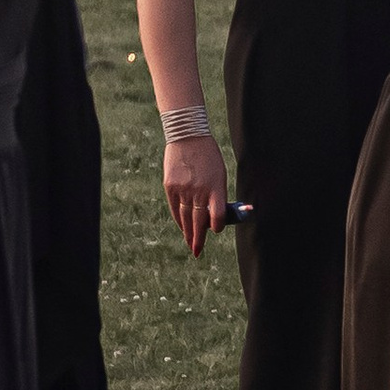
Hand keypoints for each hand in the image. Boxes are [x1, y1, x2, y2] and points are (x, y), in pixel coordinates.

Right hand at [162, 133, 229, 254]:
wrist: (188, 137)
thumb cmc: (208, 157)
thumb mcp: (219, 174)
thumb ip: (217, 195)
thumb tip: (215, 216)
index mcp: (215, 187)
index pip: (218, 215)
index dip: (217, 225)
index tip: (215, 230)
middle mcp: (199, 191)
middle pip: (199, 221)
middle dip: (198, 238)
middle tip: (197, 252)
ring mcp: (183, 189)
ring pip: (185, 217)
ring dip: (188, 233)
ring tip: (190, 245)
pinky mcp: (170, 187)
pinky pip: (174, 208)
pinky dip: (179, 219)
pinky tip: (182, 228)